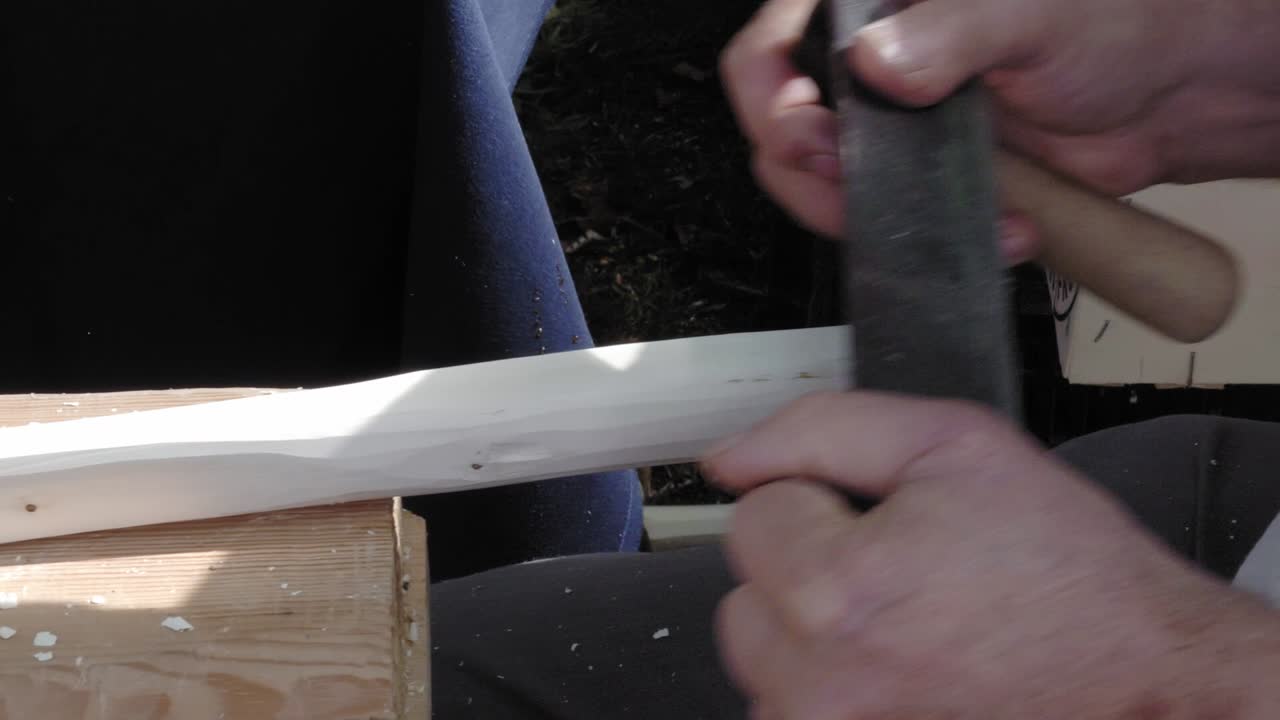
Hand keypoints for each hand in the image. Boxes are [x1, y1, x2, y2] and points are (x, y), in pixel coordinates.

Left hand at [704, 392, 1279, 718]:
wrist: (1143, 677)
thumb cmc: (1067, 575)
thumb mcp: (953, 445)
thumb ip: (818, 430)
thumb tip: (729, 458)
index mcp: (834, 593)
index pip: (751, 513)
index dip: (821, 501)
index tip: (886, 524)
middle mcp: (818, 687)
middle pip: (745, 592)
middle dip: (806, 568)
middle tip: (901, 573)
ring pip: (766, 654)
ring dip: (815, 634)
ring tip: (908, 625)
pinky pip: (795, 708)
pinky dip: (834, 684)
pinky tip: (904, 668)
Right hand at [719, 0, 1279, 245]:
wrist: (1168, 97)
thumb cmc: (1114, 23)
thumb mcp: (1030, 11)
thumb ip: (950, 30)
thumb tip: (880, 64)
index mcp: (873, 2)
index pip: (772, 52)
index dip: (776, 105)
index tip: (819, 144)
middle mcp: (869, 58)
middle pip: (783, 129)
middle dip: (818, 177)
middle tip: (866, 190)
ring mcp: (889, 122)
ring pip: (821, 186)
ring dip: (875, 216)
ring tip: (957, 213)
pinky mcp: (917, 175)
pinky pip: (882, 217)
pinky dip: (923, 235)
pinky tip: (991, 228)